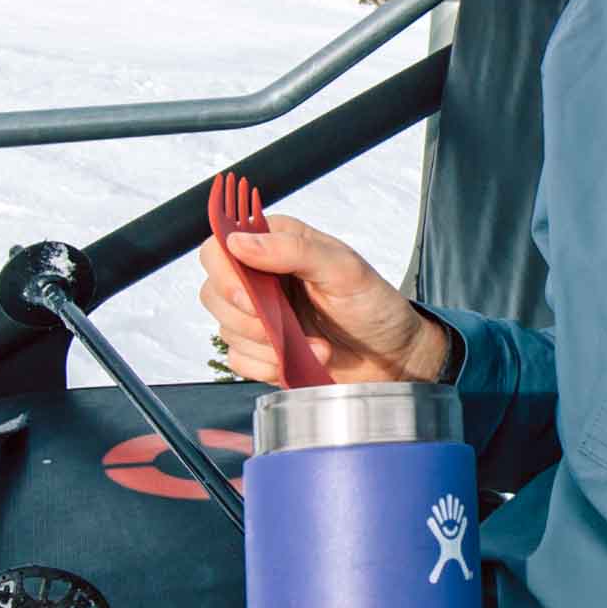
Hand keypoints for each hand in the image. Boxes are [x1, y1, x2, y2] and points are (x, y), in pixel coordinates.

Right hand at [199, 211, 447, 387]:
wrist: (394, 357)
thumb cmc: (375, 305)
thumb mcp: (343, 269)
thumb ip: (293, 250)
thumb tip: (240, 242)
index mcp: (277, 244)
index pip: (219, 247)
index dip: (224, 273)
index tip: (250, 297)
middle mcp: (262, 277)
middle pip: (212, 292)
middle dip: (247, 318)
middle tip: (286, 326)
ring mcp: (261, 315)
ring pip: (225, 330)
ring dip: (268, 345)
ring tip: (314, 345)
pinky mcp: (263, 349)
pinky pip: (239, 360)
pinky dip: (268, 365)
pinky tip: (303, 358)